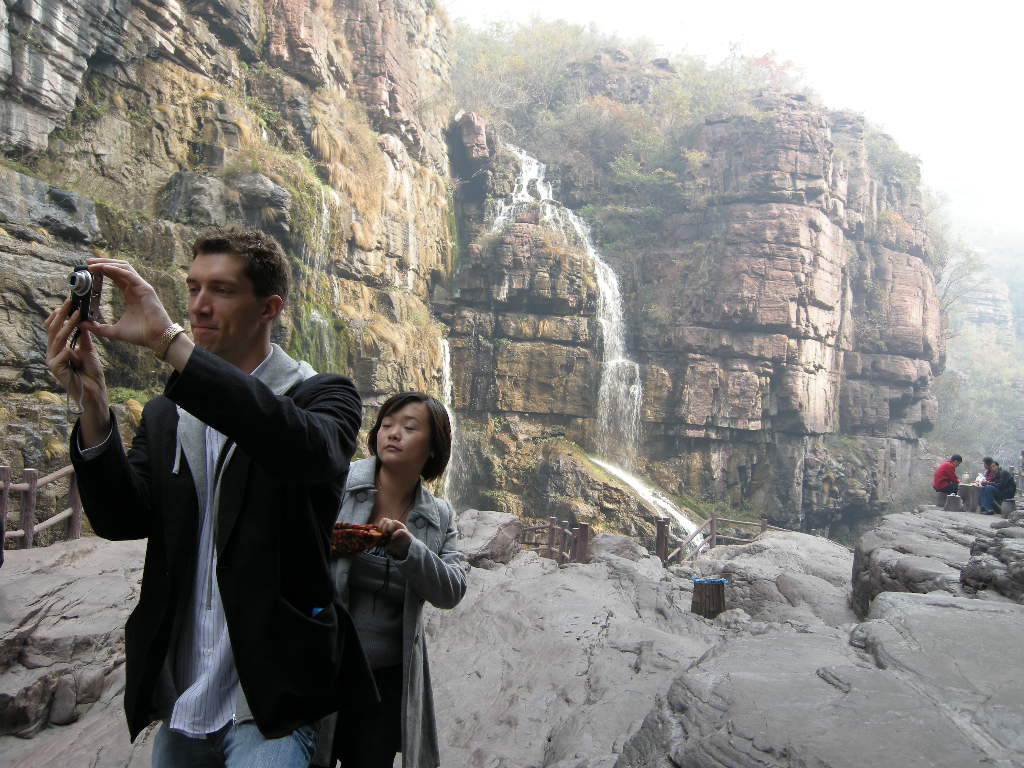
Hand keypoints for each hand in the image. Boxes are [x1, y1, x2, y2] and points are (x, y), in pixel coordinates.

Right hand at [45, 299, 109, 443]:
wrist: (94, 391)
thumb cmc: (90, 372)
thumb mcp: (88, 350)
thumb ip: (83, 337)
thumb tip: (84, 320)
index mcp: (58, 347)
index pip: (55, 327)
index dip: (60, 314)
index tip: (70, 301)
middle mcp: (52, 353)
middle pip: (54, 330)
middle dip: (62, 315)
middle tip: (71, 302)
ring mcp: (52, 361)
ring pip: (58, 340)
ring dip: (67, 326)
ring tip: (76, 314)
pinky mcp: (56, 370)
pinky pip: (61, 355)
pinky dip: (69, 349)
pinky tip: (75, 347)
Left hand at [81, 258, 173, 352]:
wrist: (157, 339)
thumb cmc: (140, 334)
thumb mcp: (114, 331)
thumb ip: (99, 328)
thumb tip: (82, 325)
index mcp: (130, 295)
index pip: (116, 277)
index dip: (103, 270)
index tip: (89, 269)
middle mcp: (136, 288)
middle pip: (119, 268)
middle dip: (103, 262)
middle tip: (87, 261)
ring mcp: (141, 287)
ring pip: (124, 267)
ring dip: (107, 263)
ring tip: (92, 263)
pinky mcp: (145, 289)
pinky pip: (129, 274)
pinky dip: (116, 269)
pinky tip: (104, 268)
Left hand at [377, 517, 412, 557]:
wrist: (407, 549)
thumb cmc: (396, 544)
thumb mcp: (385, 541)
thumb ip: (380, 537)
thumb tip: (371, 532)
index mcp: (391, 526)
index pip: (384, 520)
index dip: (380, 525)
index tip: (379, 532)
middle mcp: (396, 525)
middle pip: (387, 520)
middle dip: (383, 527)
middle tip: (384, 535)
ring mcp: (401, 528)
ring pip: (394, 522)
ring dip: (389, 529)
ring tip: (388, 536)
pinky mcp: (406, 533)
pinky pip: (400, 530)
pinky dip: (395, 534)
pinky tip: (392, 538)